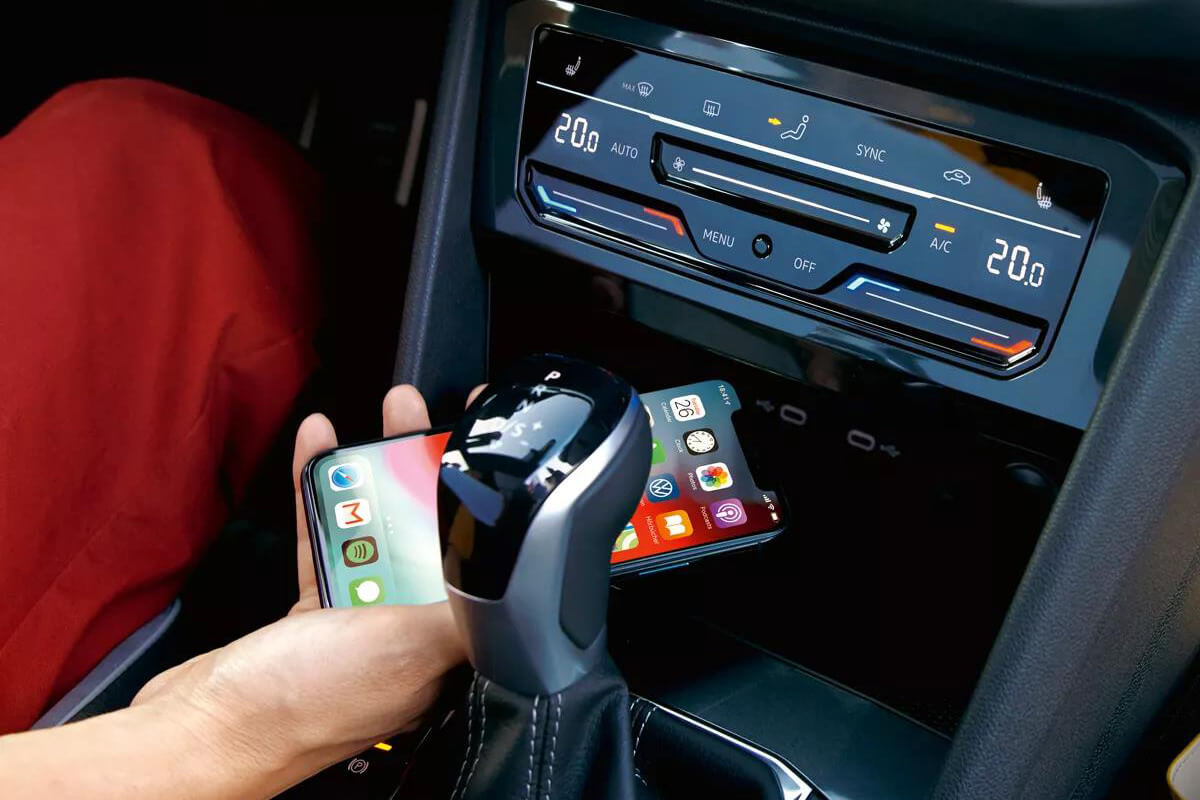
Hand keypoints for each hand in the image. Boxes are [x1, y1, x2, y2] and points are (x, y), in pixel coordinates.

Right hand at [132, 386, 465, 790]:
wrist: (202, 729)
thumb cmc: (306, 703)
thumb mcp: (408, 647)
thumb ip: (468, 604)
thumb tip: (519, 572)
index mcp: (444, 649)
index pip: (485, 562)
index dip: (491, 503)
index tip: (493, 446)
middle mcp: (407, 631)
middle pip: (433, 532)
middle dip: (434, 466)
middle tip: (434, 410)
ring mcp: (359, 616)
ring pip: (379, 527)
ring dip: (380, 467)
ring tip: (386, 412)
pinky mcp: (312, 607)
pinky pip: (326, 534)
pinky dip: (322, 487)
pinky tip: (319, 443)